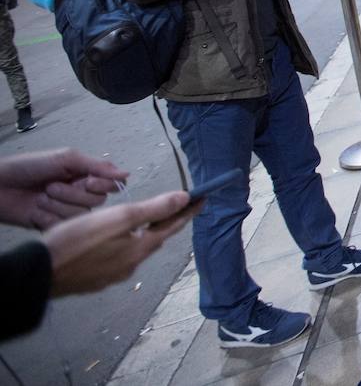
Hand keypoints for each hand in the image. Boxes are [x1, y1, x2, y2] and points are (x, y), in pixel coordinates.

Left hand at [0, 149, 127, 229]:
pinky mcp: (53, 226)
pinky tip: (36, 212)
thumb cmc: (29, 167)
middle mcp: (79, 194)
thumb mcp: (66, 159)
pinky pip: (63, 227)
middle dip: (72, 194)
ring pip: (80, 215)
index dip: (102, 185)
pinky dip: (48, 218)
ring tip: (40, 198)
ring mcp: (66, 211)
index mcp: (85, 176)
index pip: (111, 186)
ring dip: (57, 205)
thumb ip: (98, 166)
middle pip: (97, 202)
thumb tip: (127, 174)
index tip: (85, 181)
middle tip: (51, 186)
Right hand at [44, 190, 197, 296]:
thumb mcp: (120, 218)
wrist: (40, 273)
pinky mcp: (95, 280)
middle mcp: (130, 265)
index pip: (172, 226)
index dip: (188, 211)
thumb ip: (153, 209)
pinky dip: (120, 246)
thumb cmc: (79, 241)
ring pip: (134, 250)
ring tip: (141, 221)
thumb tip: (184, 199)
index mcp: (140, 249)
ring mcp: (112, 275)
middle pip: (154, 239)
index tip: (202, 199)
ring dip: (141, 235)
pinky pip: (115, 259)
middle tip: (173, 207)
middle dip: (164, 223)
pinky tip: (110, 241)